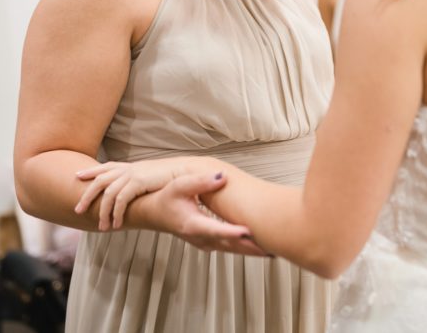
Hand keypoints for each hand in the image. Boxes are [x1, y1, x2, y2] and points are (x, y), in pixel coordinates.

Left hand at [75, 158, 190, 230]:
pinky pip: (120, 200)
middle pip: (100, 180)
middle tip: (78, 210)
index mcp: (130, 167)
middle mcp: (128, 169)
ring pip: (108, 193)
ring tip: (102, 227)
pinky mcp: (138, 182)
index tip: (77, 176)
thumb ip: (141, 183)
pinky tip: (116, 224)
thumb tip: (136, 192)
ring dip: (102, 211)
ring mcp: (133, 174)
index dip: (91, 171)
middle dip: (87, 195)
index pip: (105, 167)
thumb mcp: (152, 177)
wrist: (187, 171)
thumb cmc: (173, 177)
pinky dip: (116, 213)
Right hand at [132, 172, 268, 257]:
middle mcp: (200, 238)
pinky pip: (230, 248)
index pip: (216, 230)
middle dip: (251, 247)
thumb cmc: (165, 199)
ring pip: (232, 249)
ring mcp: (205, 243)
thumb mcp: (179, 186)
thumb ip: (200, 182)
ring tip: (273, 249)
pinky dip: (244, 248)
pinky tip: (259, 246)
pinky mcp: (209, 243)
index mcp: (193, 224)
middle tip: (273, 247)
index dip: (232, 232)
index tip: (249, 231)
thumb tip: (221, 176)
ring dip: (251, 251)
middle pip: (230, 245)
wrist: (153, 214)